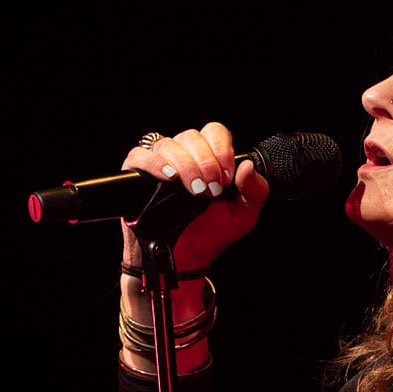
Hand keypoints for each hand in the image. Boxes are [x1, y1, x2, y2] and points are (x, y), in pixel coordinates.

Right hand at [119, 122, 267, 272]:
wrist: (186, 258)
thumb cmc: (211, 234)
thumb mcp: (243, 215)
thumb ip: (255, 189)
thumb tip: (247, 166)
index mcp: (209, 158)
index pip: (214, 132)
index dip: (221, 150)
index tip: (225, 177)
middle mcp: (184, 156)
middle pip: (191, 136)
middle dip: (205, 162)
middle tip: (211, 190)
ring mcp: (160, 164)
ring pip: (168, 145)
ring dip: (185, 166)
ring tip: (193, 191)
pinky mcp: (137, 175)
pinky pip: (140, 156)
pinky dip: (154, 163)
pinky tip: (168, 177)